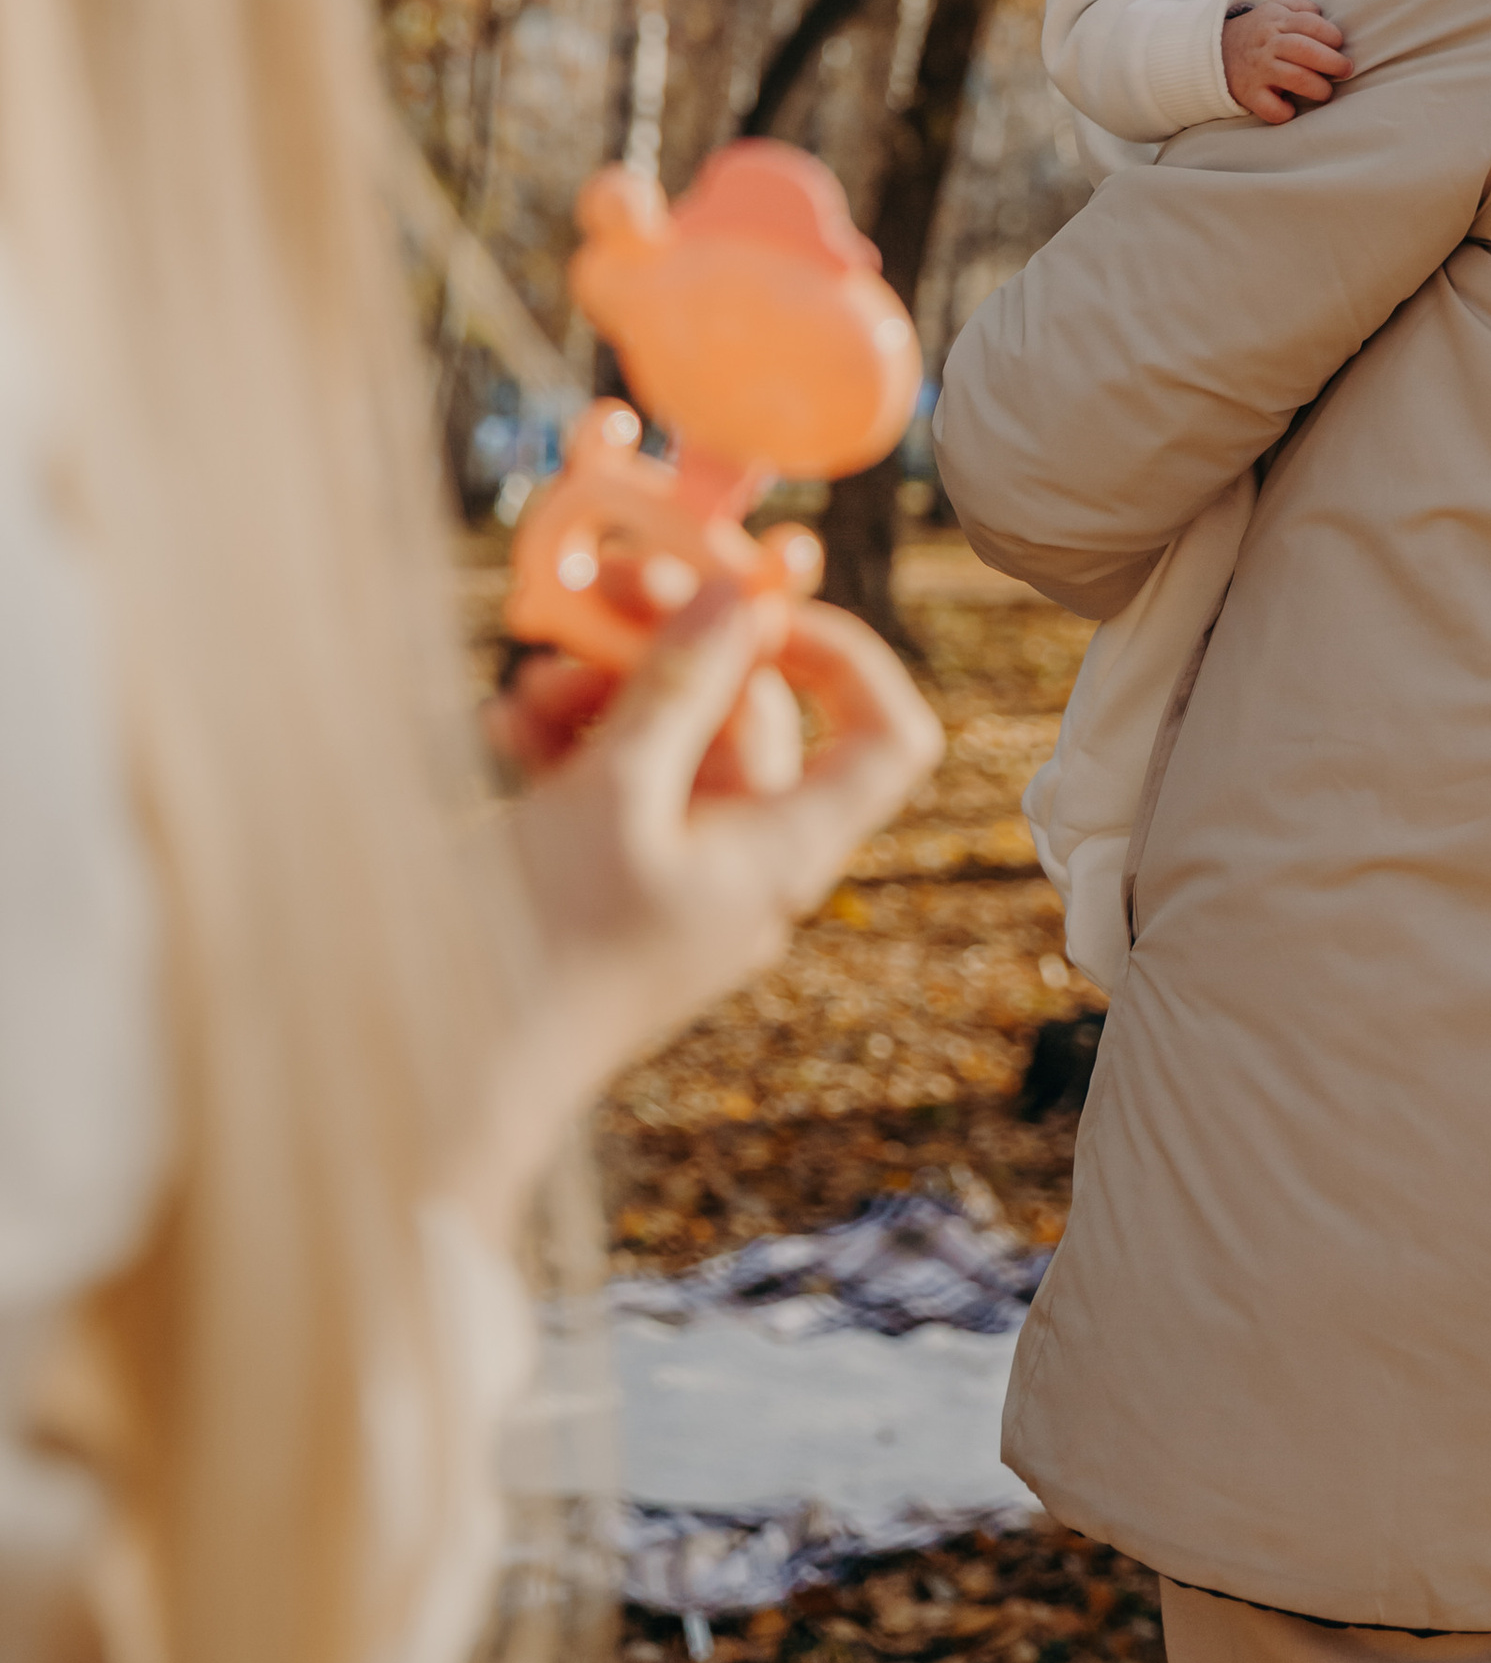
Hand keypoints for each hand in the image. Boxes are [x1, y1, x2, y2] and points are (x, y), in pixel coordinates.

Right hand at [472, 583, 940, 1228]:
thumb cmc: (539, 943)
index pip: (885, 741)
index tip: (758, 602)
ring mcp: (676, 879)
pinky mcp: (607, 886)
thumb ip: (681, 685)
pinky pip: (614, 788)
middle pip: (754, 720)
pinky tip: (506, 724)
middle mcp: (746, 866)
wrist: (433, 1073)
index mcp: (783, 853)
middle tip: (607, 589)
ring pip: (672, 744)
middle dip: (676, 649)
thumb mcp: (612, 791)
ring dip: (606, 691)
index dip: (845, 655)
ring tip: (532, 682)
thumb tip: (742, 596)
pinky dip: (569, 744)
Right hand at [1221, 0, 1350, 122]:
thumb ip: (1302, 8)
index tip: (1339, 45)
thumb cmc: (1257, 32)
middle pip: (1304, 50)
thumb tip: (1327, 16)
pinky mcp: (1249, 94)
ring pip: (1294, 78)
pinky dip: (1286, 112)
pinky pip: (1271, 108)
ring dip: (1318, 87)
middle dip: (1332, 62)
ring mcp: (1257, 70)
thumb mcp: (1274, 10)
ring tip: (1325, 91)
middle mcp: (1267, 44)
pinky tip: (1292, 107)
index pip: (1310, 24)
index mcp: (1276, 21)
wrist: (1214, 51)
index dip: (1332, 35)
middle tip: (1345, 70)